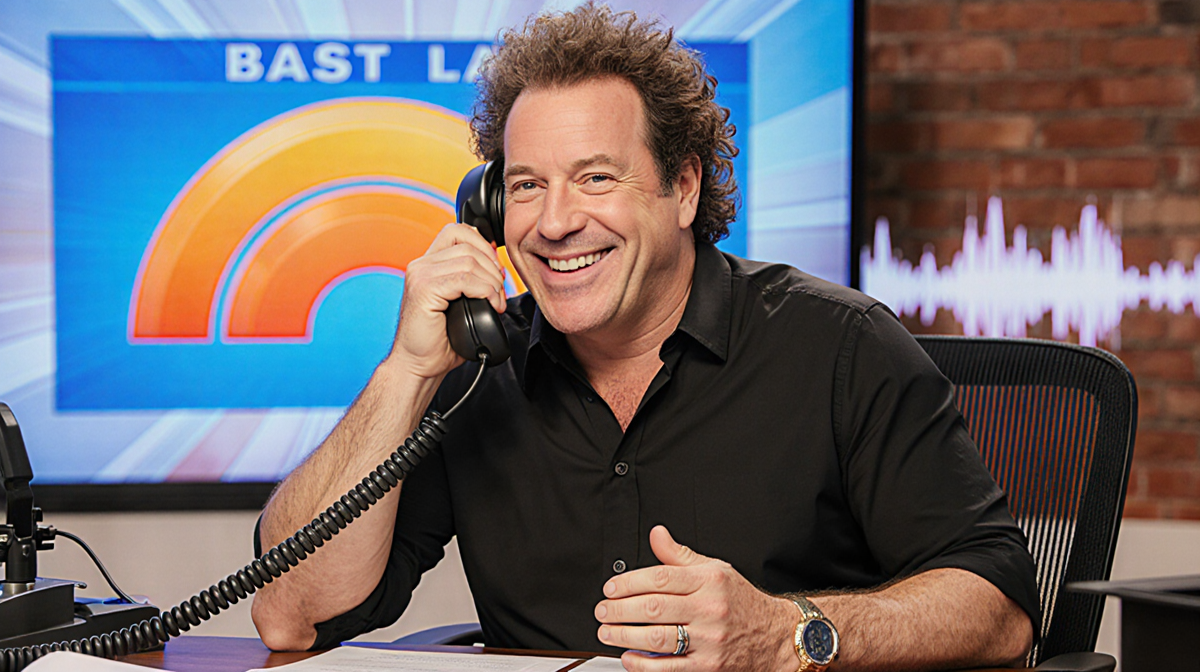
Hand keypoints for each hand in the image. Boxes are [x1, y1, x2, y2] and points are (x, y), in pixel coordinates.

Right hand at [390, 223, 505, 378]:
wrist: (419, 365)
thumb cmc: (441, 340)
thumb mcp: (461, 302)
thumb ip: (473, 279)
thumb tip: (498, 266)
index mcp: (428, 264)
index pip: (459, 232)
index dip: (484, 245)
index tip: (495, 270)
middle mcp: (421, 265)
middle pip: (468, 243)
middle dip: (492, 266)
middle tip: (499, 292)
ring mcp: (420, 275)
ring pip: (469, 261)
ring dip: (491, 282)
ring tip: (495, 302)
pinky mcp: (424, 290)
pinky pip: (463, 278)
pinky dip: (484, 290)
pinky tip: (489, 305)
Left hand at [595, 526, 798, 670]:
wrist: (775, 635)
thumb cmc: (740, 601)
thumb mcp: (715, 569)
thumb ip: (680, 555)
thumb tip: (656, 534)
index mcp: (709, 581)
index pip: (660, 578)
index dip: (629, 583)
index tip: (610, 588)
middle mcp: (709, 609)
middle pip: (654, 607)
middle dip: (620, 610)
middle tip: (602, 610)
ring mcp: (709, 639)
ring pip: (658, 637)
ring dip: (625, 635)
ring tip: (607, 632)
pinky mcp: (708, 666)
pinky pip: (670, 667)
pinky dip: (645, 664)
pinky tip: (629, 657)